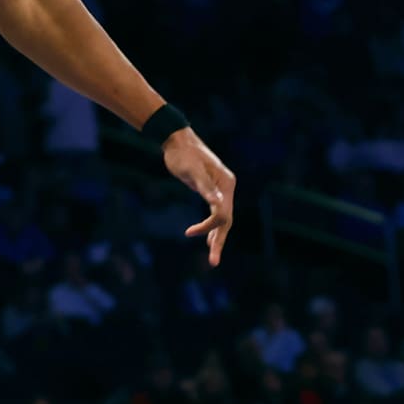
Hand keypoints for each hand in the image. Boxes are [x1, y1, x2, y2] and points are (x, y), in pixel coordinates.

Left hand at [163, 128, 235, 265]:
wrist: (177, 140)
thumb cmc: (183, 155)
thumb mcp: (192, 170)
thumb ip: (205, 187)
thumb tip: (218, 202)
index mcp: (226, 184)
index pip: (222, 213)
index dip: (207, 227)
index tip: (188, 233)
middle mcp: (227, 188)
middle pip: (226, 220)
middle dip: (219, 241)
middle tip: (213, 263)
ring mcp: (220, 190)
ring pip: (222, 219)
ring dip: (217, 237)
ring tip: (213, 258)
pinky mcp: (211, 191)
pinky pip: (215, 213)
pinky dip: (212, 227)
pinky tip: (208, 238)